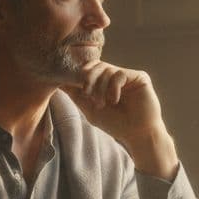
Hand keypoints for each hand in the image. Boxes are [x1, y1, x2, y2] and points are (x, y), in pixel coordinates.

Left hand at [63, 61, 178, 178]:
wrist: (137, 134)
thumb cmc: (116, 124)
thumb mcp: (91, 110)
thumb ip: (77, 95)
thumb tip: (59, 82)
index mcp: (106, 82)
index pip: (90, 68)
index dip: (82, 74)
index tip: (79, 89)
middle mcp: (117, 77)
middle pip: (96, 65)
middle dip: (88, 78)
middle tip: (87, 94)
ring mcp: (128, 76)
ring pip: (106, 69)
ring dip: (100, 87)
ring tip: (102, 103)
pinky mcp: (139, 77)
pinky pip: (119, 74)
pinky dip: (113, 87)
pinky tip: (114, 100)